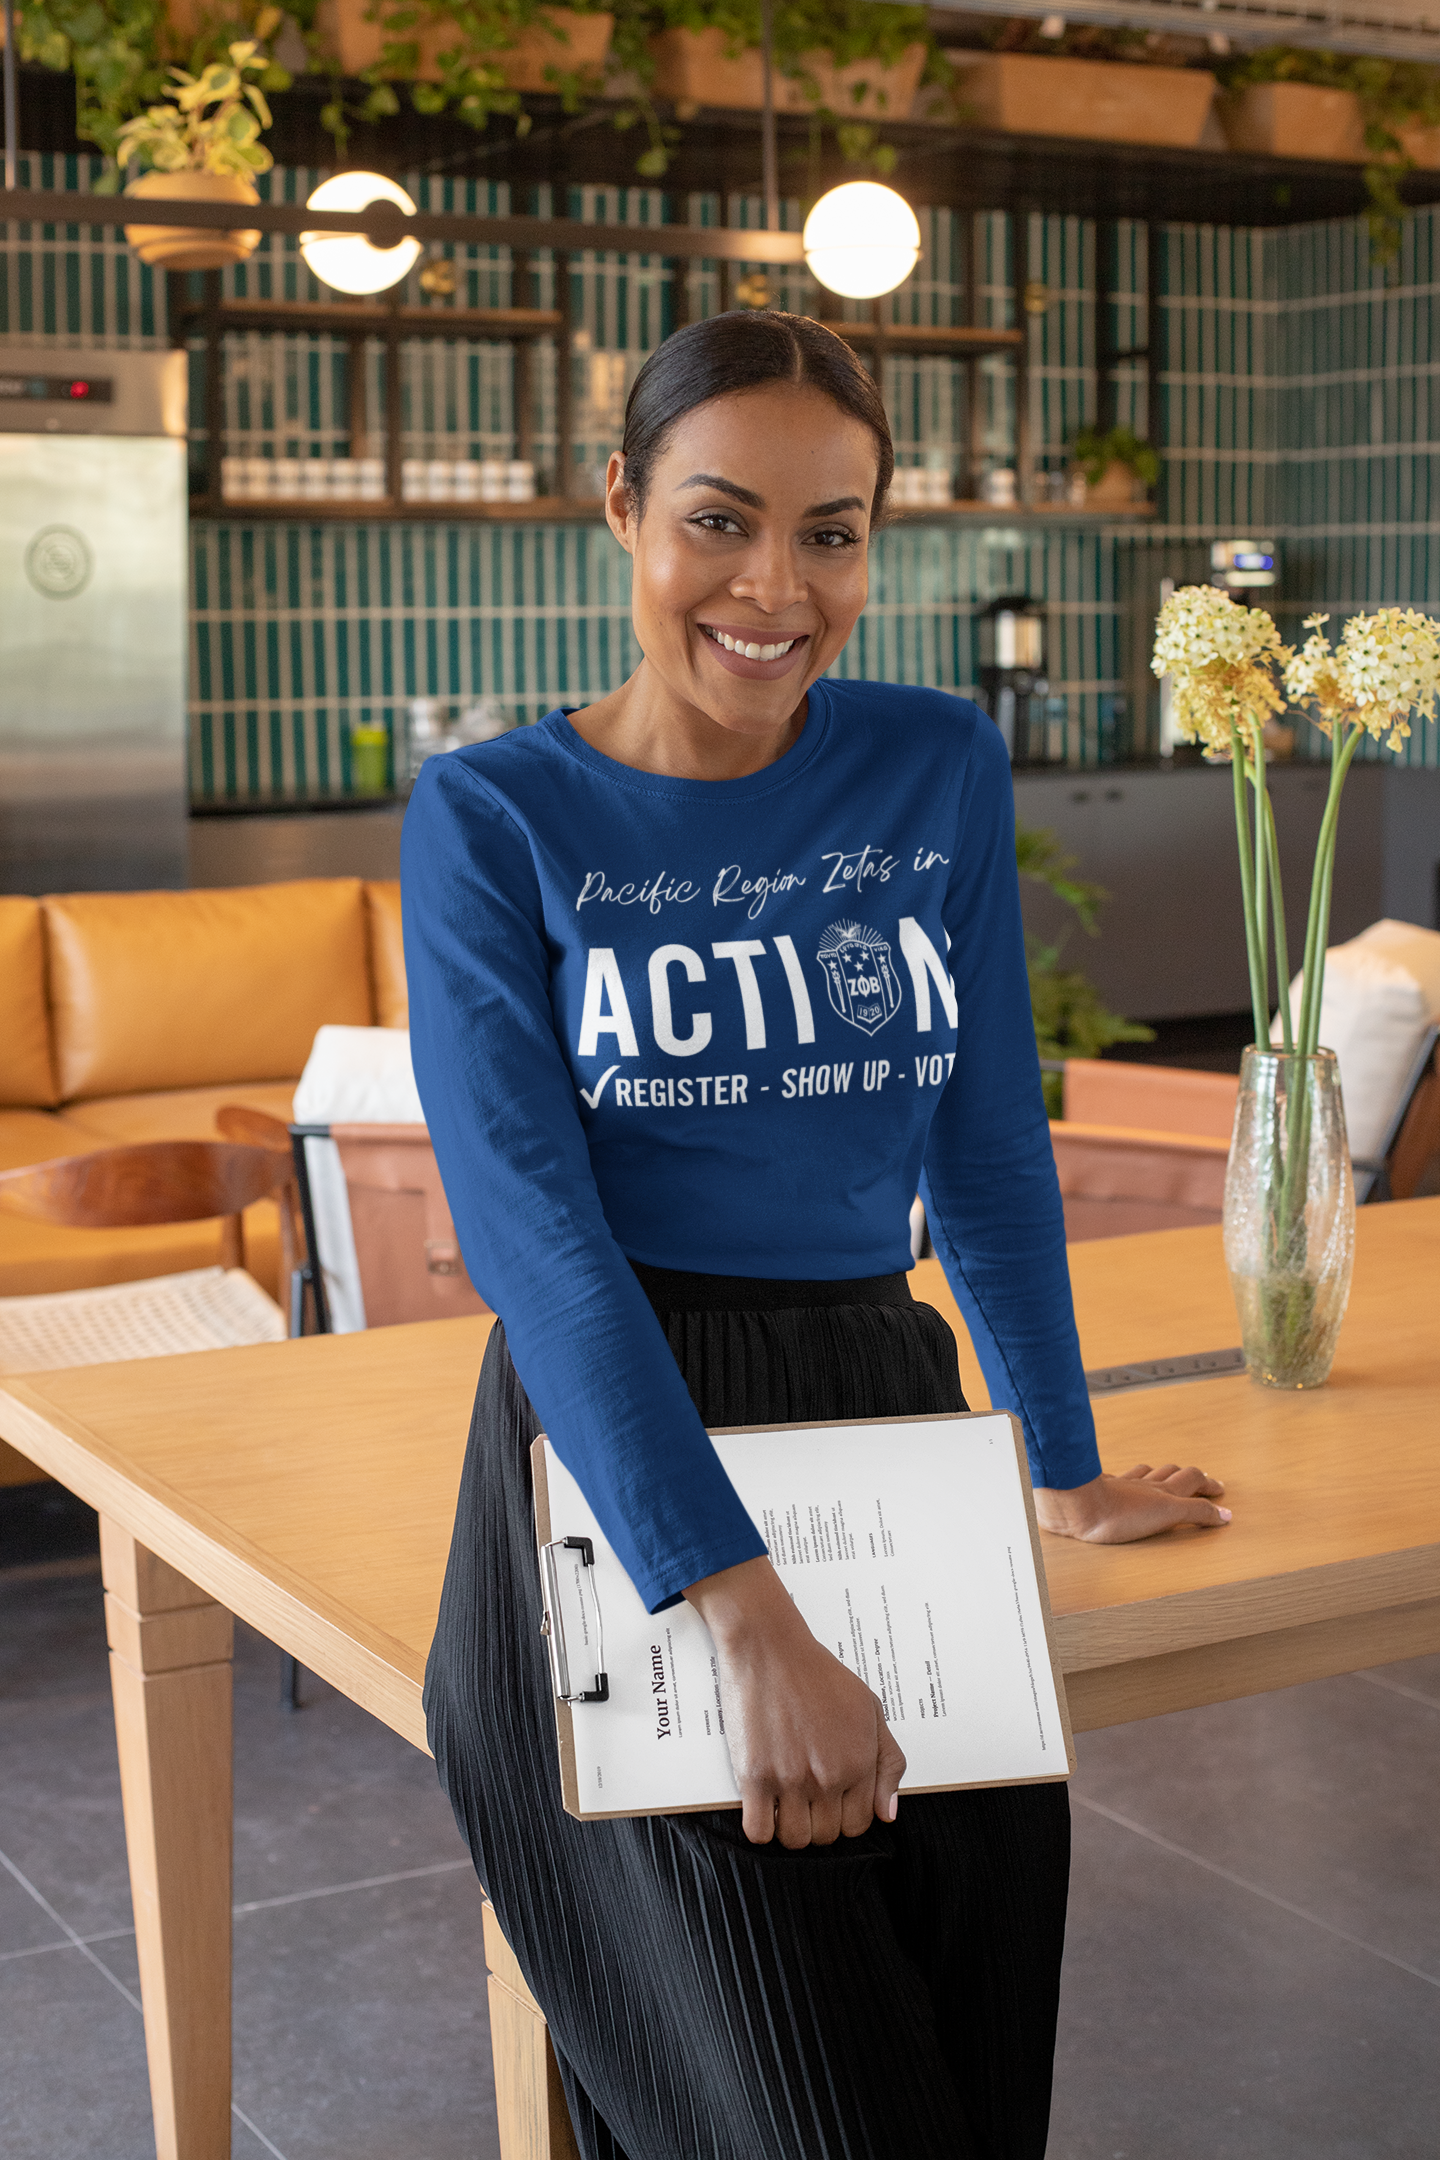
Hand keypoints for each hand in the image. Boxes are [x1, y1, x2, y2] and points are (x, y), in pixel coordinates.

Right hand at [683, 1556, 904, 1848]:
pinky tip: (761, 1806)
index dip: (845, 1816)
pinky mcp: (754, 1776)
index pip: (859, 1824)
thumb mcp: (870, 1708)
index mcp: (859, 1762)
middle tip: (806, 1799)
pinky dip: (760, 1827)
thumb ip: (888, 1762)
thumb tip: (888, 1813)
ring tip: (783, 1804)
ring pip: (795, 1840)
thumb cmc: (819, 1673)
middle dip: (818, 1823)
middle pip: (827, 1836)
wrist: (769, 1647)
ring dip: (789, 1828)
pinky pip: (758, 1833)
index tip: (831, 1801)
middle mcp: (829, 1776)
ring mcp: (791, 1779)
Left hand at [1035, 1462, 1231, 1543]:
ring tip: (1166, 1476)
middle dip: (1189, 1476)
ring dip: (1160, 1473)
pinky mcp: (1103, 1490)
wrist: (1080, 1507)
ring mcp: (1124, 1485)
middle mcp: (1146, 1485)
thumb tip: (1226, 1515)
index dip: (1209, 1485)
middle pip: (1173, 1472)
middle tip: (1200, 1481)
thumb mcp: (1168, 1515)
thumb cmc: (1121, 1515)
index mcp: (1164, 1491)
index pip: (1193, 1480)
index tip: (1220, 1490)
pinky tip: (1122, 1480)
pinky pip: (1118, 1478)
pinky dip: (1127, 1478)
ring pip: (1147, 1472)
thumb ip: (1197, 1513)